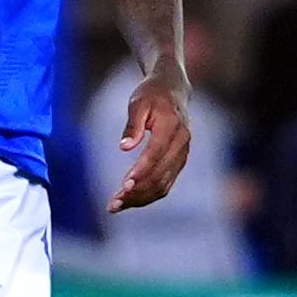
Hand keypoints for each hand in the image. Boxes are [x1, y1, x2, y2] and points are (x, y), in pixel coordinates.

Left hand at [110, 68, 191, 212]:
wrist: (173, 90)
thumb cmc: (151, 95)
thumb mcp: (138, 102)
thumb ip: (133, 125)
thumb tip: (124, 147)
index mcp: (172, 126)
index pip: (156, 153)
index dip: (141, 171)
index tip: (123, 186)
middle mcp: (182, 142)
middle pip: (160, 174)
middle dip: (137, 192)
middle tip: (113, 204)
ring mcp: (183, 154)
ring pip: (164, 184)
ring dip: (141, 198)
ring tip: (116, 206)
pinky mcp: (179, 161)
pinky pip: (166, 183)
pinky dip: (148, 195)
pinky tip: (130, 200)